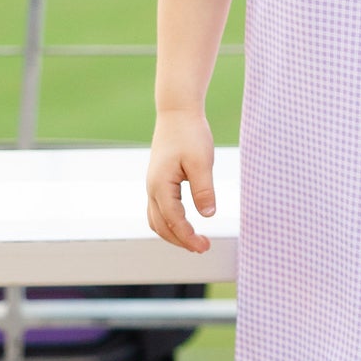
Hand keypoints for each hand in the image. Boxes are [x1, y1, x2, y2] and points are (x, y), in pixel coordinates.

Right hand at [145, 112, 216, 253]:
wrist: (177, 112)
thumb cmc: (190, 133)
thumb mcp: (202, 161)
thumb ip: (203, 189)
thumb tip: (208, 215)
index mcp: (161, 185)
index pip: (174, 220)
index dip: (188, 237)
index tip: (205, 246)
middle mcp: (152, 188)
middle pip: (161, 226)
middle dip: (181, 240)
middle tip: (204, 247)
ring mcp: (153, 185)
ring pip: (157, 220)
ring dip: (173, 234)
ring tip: (195, 241)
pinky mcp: (158, 181)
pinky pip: (159, 210)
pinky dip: (170, 223)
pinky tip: (186, 224)